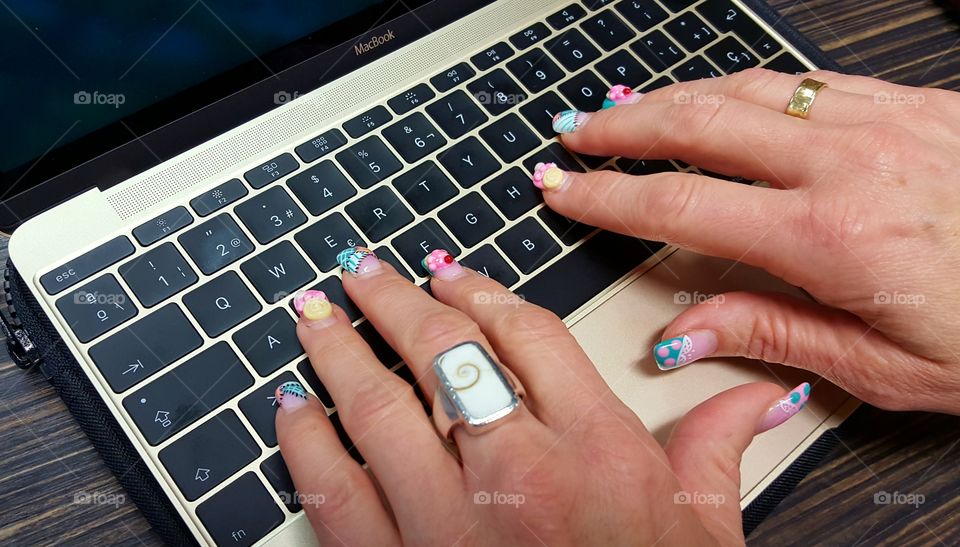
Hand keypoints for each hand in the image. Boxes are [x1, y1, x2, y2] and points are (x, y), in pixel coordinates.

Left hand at [274, 249, 808, 545]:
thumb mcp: (703, 530)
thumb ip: (718, 447)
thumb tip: (759, 394)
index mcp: (595, 448)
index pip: (525, 334)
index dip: (479, 291)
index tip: (448, 272)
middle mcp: (517, 471)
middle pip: (441, 351)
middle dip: (393, 301)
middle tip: (361, 270)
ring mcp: (447, 520)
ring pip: (376, 406)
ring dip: (336, 351)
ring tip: (314, 315)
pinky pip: (334, 489)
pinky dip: (304, 441)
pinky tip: (291, 407)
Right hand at [541, 68, 959, 413]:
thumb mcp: (879, 366)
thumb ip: (770, 332)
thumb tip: (685, 326)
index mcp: (828, 236)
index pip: (681, 204)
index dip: (608, 194)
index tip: (566, 188)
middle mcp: (848, 163)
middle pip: (700, 125)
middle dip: (624, 128)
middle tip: (577, 133)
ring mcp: (882, 122)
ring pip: (747, 89)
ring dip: (674, 96)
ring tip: (628, 107)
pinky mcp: (912, 103)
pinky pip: (805, 78)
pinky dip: (746, 83)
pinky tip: (720, 93)